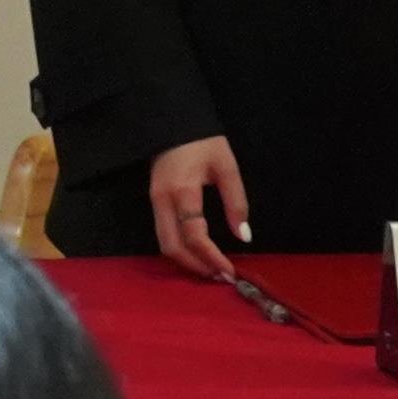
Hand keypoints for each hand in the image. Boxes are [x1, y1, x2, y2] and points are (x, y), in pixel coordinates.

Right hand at [150, 135, 251, 277]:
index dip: (212, 257)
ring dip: (187, 261)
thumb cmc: (203, 143)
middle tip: (219, 276)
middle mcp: (163, 200)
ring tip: (210, 268)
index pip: (195, 235)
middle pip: (172, 247)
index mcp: (183, 191)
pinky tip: (197, 253)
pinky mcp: (154, 201)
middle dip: (196, 266)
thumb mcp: (227, 167)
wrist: (172, 122)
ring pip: (164, 243)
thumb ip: (236, 203)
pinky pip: (163, 234)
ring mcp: (154, 201)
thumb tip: (243, 237)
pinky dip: (180, 249)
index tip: (230, 271)